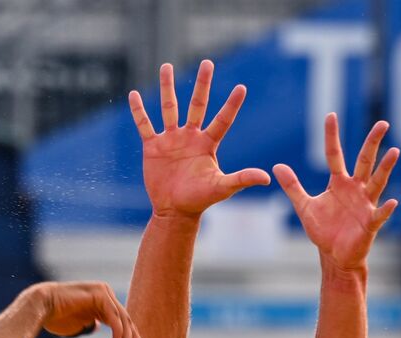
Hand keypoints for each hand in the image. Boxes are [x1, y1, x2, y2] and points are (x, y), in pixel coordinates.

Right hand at [29, 281, 150, 337]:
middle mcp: (106, 295)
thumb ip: (89, 324)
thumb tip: (95, 327)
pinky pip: (114, 317)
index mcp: (103, 302)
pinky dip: (117, 333)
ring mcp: (104, 292)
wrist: (39, 307)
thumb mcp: (77, 324)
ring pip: (123, 322)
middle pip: (128, 324)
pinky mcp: (99, 294)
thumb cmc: (54, 318)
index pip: (124, 325)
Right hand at [129, 60, 270, 218]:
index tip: (241, 87)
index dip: (231, 105)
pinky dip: (139, 111)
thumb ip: (241, 179)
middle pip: (197, 105)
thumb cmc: (199, 200)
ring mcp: (171, 140)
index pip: (222, 120)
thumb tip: (266, 178)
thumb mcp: (221, 188)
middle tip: (207, 63)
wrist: (174, 211)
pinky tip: (133, 95)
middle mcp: (190, 137)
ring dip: (167, 88)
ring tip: (166, 66)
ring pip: (169, 108)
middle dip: (202, 84)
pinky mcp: (153, 147)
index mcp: (207, 144)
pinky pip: (145, 125)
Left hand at [275, 115, 398, 272]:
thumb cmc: (323, 230)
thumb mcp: (304, 206)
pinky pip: (380, 215)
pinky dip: (386, 209)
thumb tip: (276, 166)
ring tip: (394, 152)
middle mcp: (356, 189)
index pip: (334, 154)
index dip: (331, 136)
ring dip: (385, 168)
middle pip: (365, 161)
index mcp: (339, 183)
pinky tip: (392, 202)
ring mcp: (365, 204)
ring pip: (377, 182)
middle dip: (373, 143)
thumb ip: (293, 186)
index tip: (330, 115)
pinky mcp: (370, 223)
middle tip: (382, 123)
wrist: (334, 255)